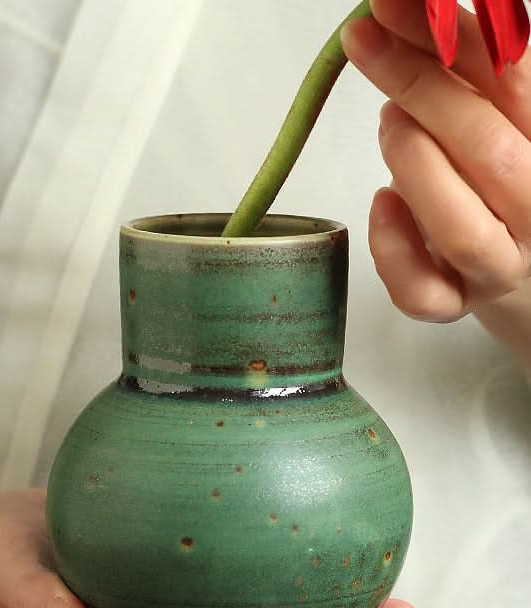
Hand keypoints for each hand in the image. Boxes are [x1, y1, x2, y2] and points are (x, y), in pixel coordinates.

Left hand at [341, 0, 530, 334]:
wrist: (524, 268)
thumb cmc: (501, 184)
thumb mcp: (499, 121)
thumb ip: (471, 76)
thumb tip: (409, 16)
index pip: (516, 85)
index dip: (458, 38)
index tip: (395, 4)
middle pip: (489, 153)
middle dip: (421, 88)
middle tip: (367, 44)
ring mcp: (500, 266)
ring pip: (462, 232)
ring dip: (414, 166)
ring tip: (389, 123)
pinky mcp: (458, 302)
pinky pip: (423, 293)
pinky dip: (392, 248)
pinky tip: (382, 202)